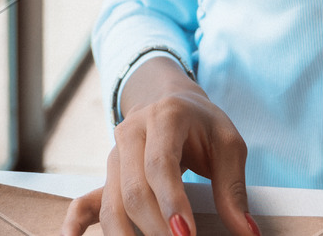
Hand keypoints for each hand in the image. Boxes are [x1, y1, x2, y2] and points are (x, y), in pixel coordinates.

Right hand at [60, 57, 258, 235]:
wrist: (168, 99)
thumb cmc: (202, 124)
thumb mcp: (228, 144)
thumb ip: (233, 188)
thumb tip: (247, 233)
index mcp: (164, 118)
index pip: (161, 165)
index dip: (171, 203)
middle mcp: (130, 133)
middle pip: (134, 191)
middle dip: (155, 230)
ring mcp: (113, 156)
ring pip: (112, 203)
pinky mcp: (107, 176)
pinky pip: (85, 201)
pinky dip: (75, 224)